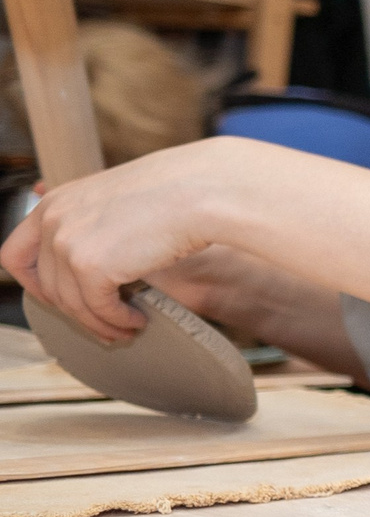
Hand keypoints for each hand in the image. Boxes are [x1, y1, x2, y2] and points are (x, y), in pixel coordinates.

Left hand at [0, 140, 244, 343]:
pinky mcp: (90, 267)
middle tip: (102, 323)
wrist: (203, 189)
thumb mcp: (117, 199)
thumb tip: (96, 255)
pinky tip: (137, 320)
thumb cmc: (177, 189)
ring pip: (71, 304)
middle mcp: (51, 220)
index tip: (61, 297)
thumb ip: (94, 223)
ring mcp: (67, 243)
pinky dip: (117, 321)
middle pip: (46, 286)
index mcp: (54, 201)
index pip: (16, 253)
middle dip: (74, 312)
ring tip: (126, 327)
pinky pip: (97, 308)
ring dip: (100, 323)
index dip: (35, 283)